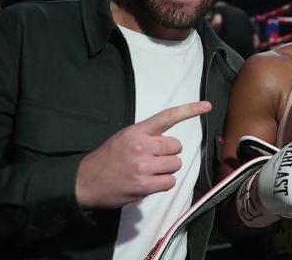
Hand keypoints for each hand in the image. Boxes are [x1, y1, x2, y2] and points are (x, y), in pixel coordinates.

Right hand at [75, 101, 211, 208]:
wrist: (84, 181)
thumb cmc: (108, 159)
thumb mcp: (124, 138)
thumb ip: (146, 136)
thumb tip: (169, 143)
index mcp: (137, 131)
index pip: (167, 117)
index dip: (189, 110)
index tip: (207, 106)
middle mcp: (142, 146)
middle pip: (176, 147)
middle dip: (168, 154)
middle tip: (152, 160)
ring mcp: (143, 167)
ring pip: (175, 165)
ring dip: (166, 170)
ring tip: (148, 172)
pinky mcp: (144, 185)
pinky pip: (170, 182)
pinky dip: (162, 184)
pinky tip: (148, 183)